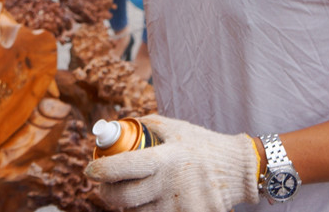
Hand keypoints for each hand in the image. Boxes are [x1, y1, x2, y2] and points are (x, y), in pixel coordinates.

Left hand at [85, 115, 259, 211]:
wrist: (239, 170)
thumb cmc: (204, 146)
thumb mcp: (177, 128)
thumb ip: (149, 125)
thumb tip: (119, 126)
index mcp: (165, 158)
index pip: (123, 167)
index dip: (101, 170)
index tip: (90, 169)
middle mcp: (169, 184)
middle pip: (123, 198)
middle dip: (106, 193)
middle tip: (102, 187)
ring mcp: (178, 206)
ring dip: (127, 205)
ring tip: (126, 194)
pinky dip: (147, 211)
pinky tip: (147, 202)